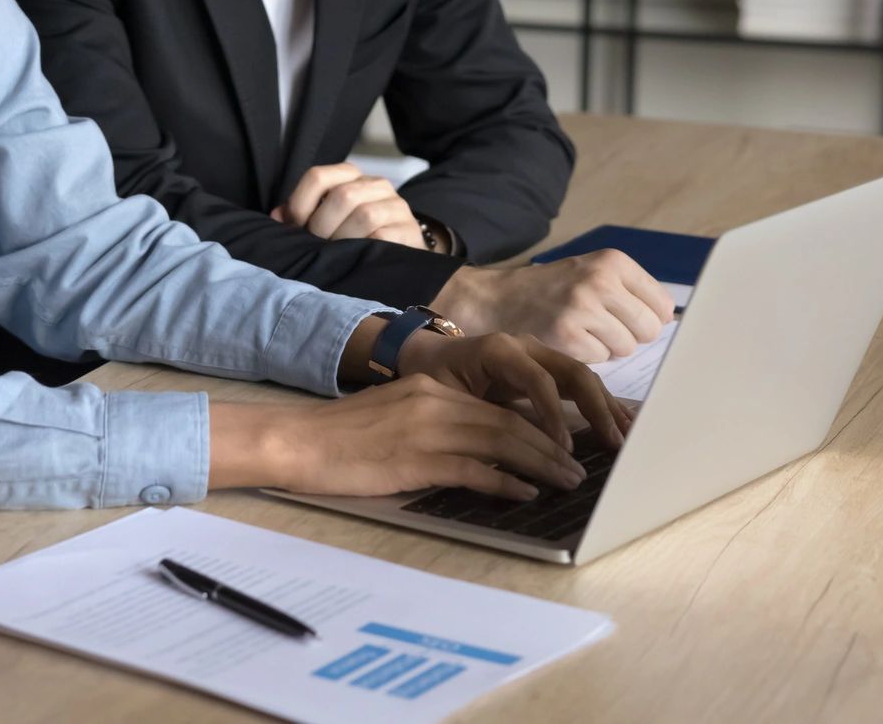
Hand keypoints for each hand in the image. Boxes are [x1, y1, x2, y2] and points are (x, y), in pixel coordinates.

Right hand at [209, 332, 631, 501]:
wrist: (300, 441)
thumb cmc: (345, 437)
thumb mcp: (399, 417)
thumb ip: (440, 424)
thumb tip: (483, 450)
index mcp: (436, 390)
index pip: (503, 404)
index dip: (542, 425)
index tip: (568, 442)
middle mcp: (439, 402)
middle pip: (512, 421)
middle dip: (553, 446)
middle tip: (581, 467)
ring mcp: (429, 429)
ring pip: (503, 442)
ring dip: (542, 464)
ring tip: (569, 481)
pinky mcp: (417, 459)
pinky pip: (474, 470)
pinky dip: (505, 482)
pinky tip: (525, 494)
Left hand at [270, 162, 424, 247]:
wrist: (401, 252)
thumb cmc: (355, 236)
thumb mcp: (327, 220)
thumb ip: (301, 215)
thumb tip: (277, 216)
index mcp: (351, 176)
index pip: (318, 176)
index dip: (300, 204)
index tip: (296, 228)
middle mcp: (376, 184)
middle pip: (342, 195)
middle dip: (323, 226)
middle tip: (318, 247)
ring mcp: (396, 206)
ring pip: (364, 215)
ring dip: (344, 240)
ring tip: (337, 255)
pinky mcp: (409, 230)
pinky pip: (383, 236)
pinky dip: (365, 249)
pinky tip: (358, 258)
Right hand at [431, 249, 675, 362]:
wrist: (496, 299)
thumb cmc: (551, 291)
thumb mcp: (591, 274)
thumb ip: (631, 292)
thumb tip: (670, 322)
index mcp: (613, 261)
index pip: (662, 306)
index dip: (647, 319)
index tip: (628, 320)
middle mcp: (601, 280)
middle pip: (649, 330)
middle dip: (630, 336)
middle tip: (602, 329)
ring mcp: (583, 308)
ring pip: (625, 348)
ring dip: (607, 348)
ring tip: (581, 333)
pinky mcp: (567, 336)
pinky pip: (599, 360)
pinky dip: (585, 357)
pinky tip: (566, 342)